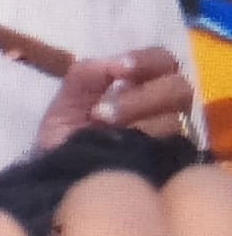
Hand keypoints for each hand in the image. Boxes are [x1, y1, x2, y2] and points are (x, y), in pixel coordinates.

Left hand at [36, 47, 195, 146]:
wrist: (58, 174)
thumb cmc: (66, 133)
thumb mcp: (68, 98)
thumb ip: (86, 74)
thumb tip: (113, 64)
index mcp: (144, 83)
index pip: (163, 60)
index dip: (146, 60)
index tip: (119, 70)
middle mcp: (166, 107)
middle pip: (178, 89)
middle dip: (140, 97)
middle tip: (102, 113)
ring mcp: (172, 136)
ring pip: (175, 121)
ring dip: (138, 124)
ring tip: (101, 134)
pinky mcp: (171, 162)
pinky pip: (171, 151)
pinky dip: (144, 147)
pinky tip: (119, 151)